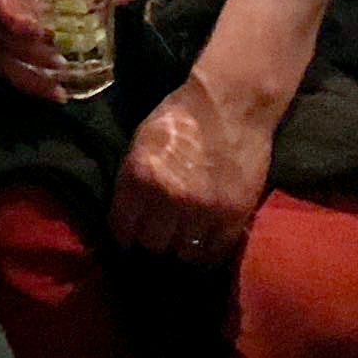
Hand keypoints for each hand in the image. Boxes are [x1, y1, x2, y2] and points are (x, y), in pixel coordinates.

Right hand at [0, 0, 132, 102]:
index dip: (15, 20)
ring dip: (31, 78)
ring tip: (60, 88)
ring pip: (4, 63)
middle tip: (60, 63)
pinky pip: (10, 74)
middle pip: (1, 41)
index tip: (41, 32)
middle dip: (30, 56)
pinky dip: (31, 86)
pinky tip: (56, 94)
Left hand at [109, 71, 272, 263]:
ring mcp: (204, 210)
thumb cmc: (180, 118)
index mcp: (140, 176)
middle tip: (157, 232)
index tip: (128, 235)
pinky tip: (203, 239)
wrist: (230, 105)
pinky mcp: (234, 215)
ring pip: (184, 252)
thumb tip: (128, 215)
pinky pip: (215, 251)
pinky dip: (207, 249)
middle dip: (152, 238)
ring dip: (180, 245)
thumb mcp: (140, 144)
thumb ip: (132, 181)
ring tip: (181, 235)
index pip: (123, 227)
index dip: (124, 234)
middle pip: (153, 243)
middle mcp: (170, 198)